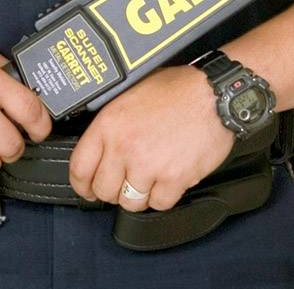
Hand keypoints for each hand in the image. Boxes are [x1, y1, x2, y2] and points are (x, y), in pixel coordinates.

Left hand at [69, 66, 234, 211]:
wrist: (214, 94)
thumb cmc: (178, 89)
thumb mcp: (130, 94)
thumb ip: (112, 122)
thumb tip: (99, 147)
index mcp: (110, 124)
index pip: (79, 168)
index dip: (82, 184)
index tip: (87, 188)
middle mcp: (125, 146)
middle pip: (104, 190)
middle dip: (112, 191)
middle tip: (122, 184)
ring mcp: (149, 164)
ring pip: (130, 202)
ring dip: (138, 195)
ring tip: (148, 180)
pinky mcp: (175, 178)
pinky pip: (159, 204)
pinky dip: (163, 196)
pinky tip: (168, 180)